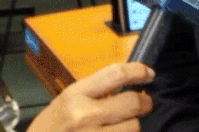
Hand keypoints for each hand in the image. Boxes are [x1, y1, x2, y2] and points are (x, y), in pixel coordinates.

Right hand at [27, 62, 153, 131]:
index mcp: (75, 95)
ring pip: (133, 127)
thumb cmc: (50, 129)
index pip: (116, 74)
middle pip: (132, 102)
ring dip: (133, 125)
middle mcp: (84, 115)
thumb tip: (126, 85)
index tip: (148, 74)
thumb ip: (94, 92)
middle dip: (144, 103)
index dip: (138, 71)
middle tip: (145, 103)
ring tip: (124, 125)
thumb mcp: (66, 102)